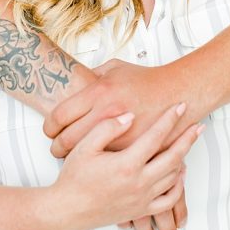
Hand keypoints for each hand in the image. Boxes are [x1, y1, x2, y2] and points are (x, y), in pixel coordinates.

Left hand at [43, 59, 188, 157]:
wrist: (179, 91)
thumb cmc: (149, 81)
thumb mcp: (115, 69)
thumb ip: (92, 75)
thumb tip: (74, 82)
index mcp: (99, 92)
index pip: (58, 116)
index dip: (49, 126)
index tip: (51, 130)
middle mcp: (107, 113)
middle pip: (66, 139)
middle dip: (57, 146)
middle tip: (58, 146)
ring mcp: (119, 133)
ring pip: (84, 154)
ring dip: (76, 156)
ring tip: (76, 153)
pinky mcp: (132, 148)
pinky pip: (105, 159)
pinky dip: (98, 160)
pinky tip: (97, 156)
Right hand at [54, 103, 202, 229]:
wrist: (66, 211)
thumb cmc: (73, 177)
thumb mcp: (84, 147)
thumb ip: (107, 128)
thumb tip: (130, 116)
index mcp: (126, 164)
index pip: (156, 136)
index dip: (170, 119)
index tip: (180, 105)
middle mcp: (139, 182)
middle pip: (174, 156)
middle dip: (188, 139)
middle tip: (198, 125)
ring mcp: (142, 198)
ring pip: (174, 176)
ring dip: (183, 158)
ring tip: (187, 144)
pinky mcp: (141, 210)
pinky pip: (169, 199)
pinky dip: (178, 185)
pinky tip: (178, 173)